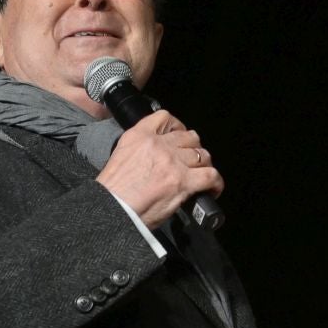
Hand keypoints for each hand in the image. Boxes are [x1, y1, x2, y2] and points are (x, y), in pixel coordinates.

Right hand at [95, 110, 222, 228]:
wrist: (112, 209)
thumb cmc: (113, 192)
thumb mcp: (120, 156)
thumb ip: (140, 149)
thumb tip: (156, 155)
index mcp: (139, 136)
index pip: (165, 118)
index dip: (177, 127)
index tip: (180, 135)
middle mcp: (157, 145)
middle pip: (189, 137)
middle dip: (192, 148)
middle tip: (191, 161)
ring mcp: (172, 162)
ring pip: (202, 155)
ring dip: (204, 165)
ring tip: (201, 175)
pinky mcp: (183, 181)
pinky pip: (210, 175)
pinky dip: (215, 182)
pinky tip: (212, 188)